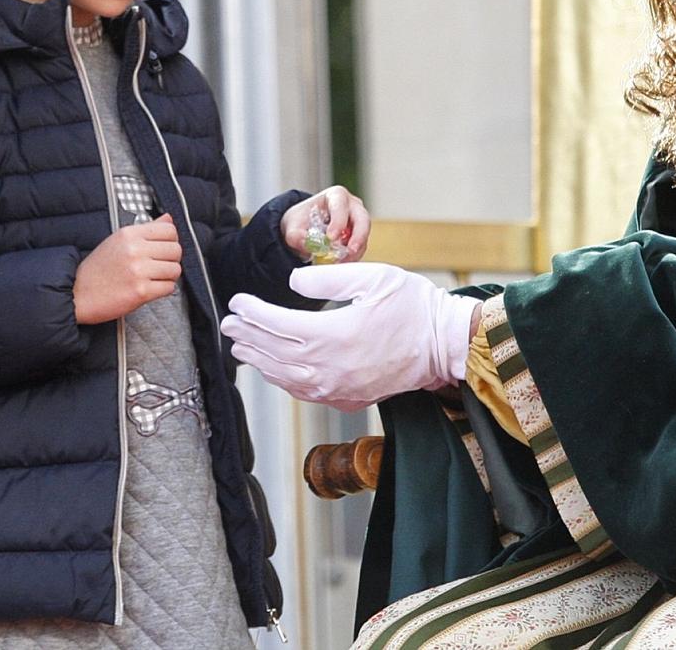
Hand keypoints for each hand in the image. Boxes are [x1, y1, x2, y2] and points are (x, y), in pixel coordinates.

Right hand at [74, 216, 181, 324]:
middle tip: (161, 265)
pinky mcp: (141, 291)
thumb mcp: (118, 241)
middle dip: (172, 259)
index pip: (169, 229)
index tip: (165, 247)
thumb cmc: (97, 269)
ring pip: (175, 269)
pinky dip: (163, 290)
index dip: (172, 240)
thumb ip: (146, 229)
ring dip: (168, 276)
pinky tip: (150, 288)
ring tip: (154, 278)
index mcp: (129, 234)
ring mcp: (138, 271)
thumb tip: (167, 219)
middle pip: (176, 249)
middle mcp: (135, 250)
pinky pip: (169, 288)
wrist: (79, 293)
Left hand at [219, 263, 478, 411]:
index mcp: (334, 335)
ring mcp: (339, 388)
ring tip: (241, 347)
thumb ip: (325, 279)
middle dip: (247, 336)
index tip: (237, 301)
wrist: (447, 345)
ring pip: (286, 378)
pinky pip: (305, 392)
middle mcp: (331, 368)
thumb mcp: (372, 277)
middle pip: (275, 353)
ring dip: (260, 361)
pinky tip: (273, 369)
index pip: (278, 325)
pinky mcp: (349, 399)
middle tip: (228, 324)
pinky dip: (282, 380)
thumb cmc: (413, 306)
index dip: (253, 312)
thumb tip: (291, 284)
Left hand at [281, 185, 368, 262]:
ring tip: (339, 261)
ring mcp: (357, 222)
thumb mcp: (293, 226)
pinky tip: (340, 262)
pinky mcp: (358, 237)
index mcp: (335, 196)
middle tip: (350, 251)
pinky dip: (352, 256)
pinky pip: (360, 247)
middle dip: (358, 236)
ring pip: (363, 236)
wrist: (303, 228)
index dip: (338, 221)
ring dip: (354, 251)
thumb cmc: (301, 220)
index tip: (331, 237)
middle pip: (362, 219)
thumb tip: (307, 245)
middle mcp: (351, 206)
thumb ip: (296, 236)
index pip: (340, 206)